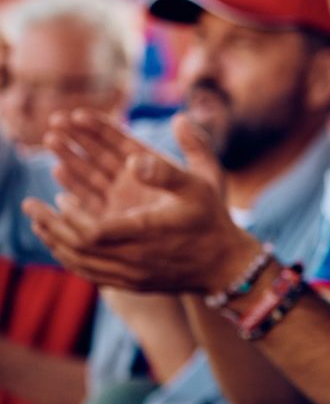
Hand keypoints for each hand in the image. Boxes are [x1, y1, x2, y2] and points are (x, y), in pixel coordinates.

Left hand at [26, 114, 259, 293]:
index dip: (71, 216)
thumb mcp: (205, 180)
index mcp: (149, 230)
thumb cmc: (212, 219)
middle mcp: (135, 257)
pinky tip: (58, 242)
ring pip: (79, 262)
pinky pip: (87, 274)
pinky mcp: (128, 283)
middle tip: (30, 205)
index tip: (62, 196)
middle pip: (77, 247)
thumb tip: (175, 119)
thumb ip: (191, 149)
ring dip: (54, 240)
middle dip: (50, 224)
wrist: (224, 265)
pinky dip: (67, 258)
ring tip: (38, 221)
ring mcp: (130, 273)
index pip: (95, 231)